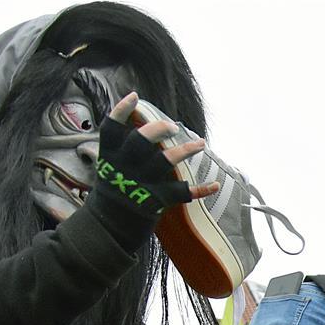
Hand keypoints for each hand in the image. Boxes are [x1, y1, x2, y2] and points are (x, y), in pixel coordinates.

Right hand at [92, 92, 218, 217]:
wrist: (109, 227)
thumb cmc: (114, 191)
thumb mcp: (109, 166)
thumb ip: (122, 147)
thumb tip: (139, 121)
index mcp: (110, 156)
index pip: (112, 129)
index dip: (122, 111)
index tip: (135, 97)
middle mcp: (125, 167)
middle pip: (141, 141)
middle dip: (158, 129)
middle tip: (172, 126)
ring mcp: (141, 183)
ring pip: (166, 161)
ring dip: (186, 150)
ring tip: (201, 143)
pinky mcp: (156, 200)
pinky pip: (182, 193)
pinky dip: (201, 190)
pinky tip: (215, 185)